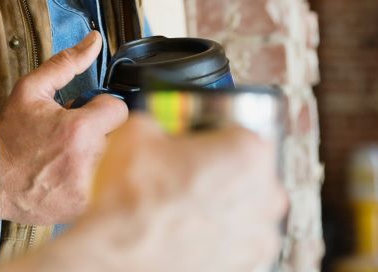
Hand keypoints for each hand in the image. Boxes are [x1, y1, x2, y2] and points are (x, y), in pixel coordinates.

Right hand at [0, 31, 128, 224]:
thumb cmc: (10, 136)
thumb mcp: (31, 90)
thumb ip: (66, 63)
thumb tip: (94, 40)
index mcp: (80, 129)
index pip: (119, 110)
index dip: (101, 107)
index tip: (84, 113)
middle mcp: (90, 160)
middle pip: (123, 137)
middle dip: (104, 131)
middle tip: (78, 135)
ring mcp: (89, 188)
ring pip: (117, 161)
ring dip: (103, 155)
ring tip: (75, 155)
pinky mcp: (86, 207)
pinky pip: (107, 186)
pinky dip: (96, 180)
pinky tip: (72, 175)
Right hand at [79, 115, 286, 271]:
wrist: (114, 254)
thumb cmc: (132, 203)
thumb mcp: (139, 130)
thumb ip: (163, 121)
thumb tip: (159, 124)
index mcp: (246, 153)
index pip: (242, 130)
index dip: (216, 134)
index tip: (200, 140)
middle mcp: (263, 195)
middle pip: (252, 170)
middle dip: (225, 169)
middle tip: (189, 171)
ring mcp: (257, 235)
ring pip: (249, 207)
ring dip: (226, 203)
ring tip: (187, 203)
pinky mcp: (245, 265)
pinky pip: (241, 240)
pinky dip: (222, 234)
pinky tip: (192, 228)